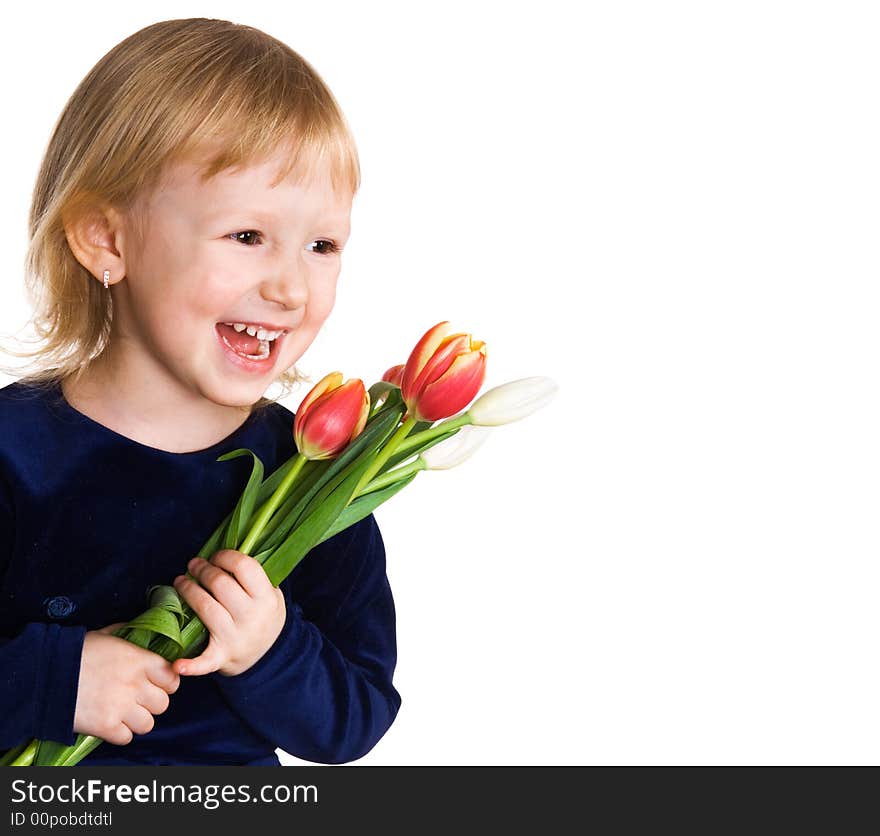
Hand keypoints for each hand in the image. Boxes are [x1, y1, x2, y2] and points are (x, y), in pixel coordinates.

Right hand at [74, 623, 179, 744]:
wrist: (45, 674)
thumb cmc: (75, 651)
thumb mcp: (106, 635)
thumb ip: (127, 633)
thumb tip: (137, 629)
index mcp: (139, 660)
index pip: (172, 678)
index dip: (166, 682)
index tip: (157, 684)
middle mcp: (136, 684)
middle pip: (163, 704)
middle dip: (152, 703)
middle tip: (138, 700)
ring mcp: (122, 707)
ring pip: (148, 724)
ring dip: (138, 721)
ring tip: (125, 713)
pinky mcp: (106, 726)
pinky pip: (126, 738)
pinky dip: (119, 734)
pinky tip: (110, 723)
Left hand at [171, 550, 285, 676]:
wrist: (270, 655)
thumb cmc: (264, 616)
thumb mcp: (271, 594)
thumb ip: (254, 576)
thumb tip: (224, 554)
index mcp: (266, 597)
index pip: (244, 567)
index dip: (225, 556)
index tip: (216, 556)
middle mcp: (251, 616)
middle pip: (220, 583)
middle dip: (203, 569)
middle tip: (194, 564)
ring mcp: (236, 637)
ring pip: (205, 607)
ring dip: (188, 590)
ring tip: (180, 581)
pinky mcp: (222, 656)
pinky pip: (205, 661)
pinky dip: (191, 665)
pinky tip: (177, 665)